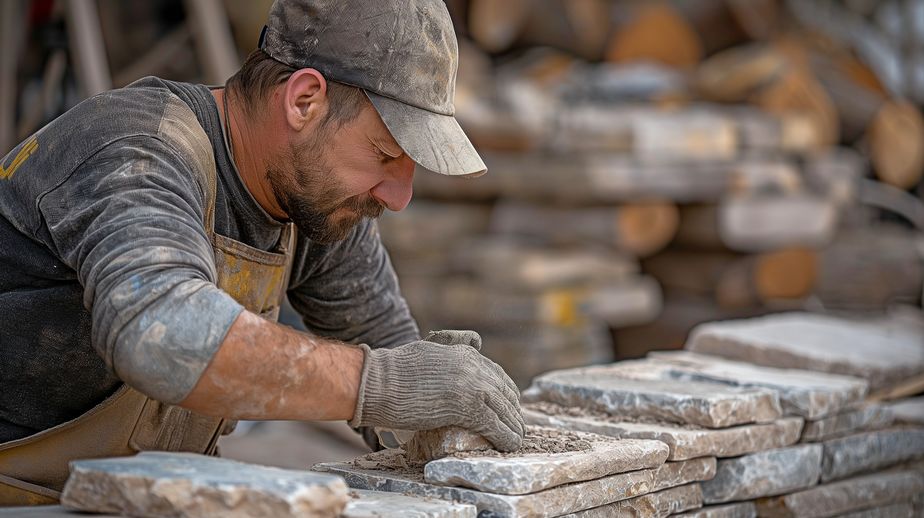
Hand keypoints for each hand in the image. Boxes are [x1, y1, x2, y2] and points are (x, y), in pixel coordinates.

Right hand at [349, 332, 524, 450]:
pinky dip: (507, 437)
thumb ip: (454, 342)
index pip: (497, 374)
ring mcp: (473, 387)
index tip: (508, 404)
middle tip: (515, 424)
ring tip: (516, 438)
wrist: (379, 383)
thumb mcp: (430, 346)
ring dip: (514, 426)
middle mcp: (474, 367)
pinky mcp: (469, 409)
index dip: (505, 392)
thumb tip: (477, 339)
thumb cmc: (394, 369)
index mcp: (465, 353)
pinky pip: (496, 426)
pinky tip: (510, 445)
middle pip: (505, 392)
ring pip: (505, 410)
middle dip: (512, 410)